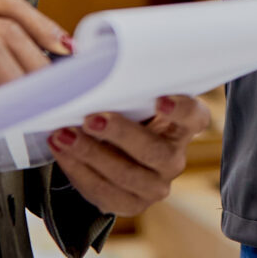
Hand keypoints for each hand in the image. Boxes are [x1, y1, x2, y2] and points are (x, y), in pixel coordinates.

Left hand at [46, 94, 212, 216]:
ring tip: (63, 136)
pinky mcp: (131, 204)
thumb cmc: (123, 110)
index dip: (181, 110)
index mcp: (184, 125)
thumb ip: (120, 80)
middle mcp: (175, 157)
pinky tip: (62, 152)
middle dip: (120, 135)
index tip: (159, 99)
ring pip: (127, 176)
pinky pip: (105, 193)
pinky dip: (79, 171)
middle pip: (156, 152)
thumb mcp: (128, 94)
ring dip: (91, 155)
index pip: (194, 117)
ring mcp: (156, 185)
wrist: (111, 148)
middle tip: (91, 119)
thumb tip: (83, 54)